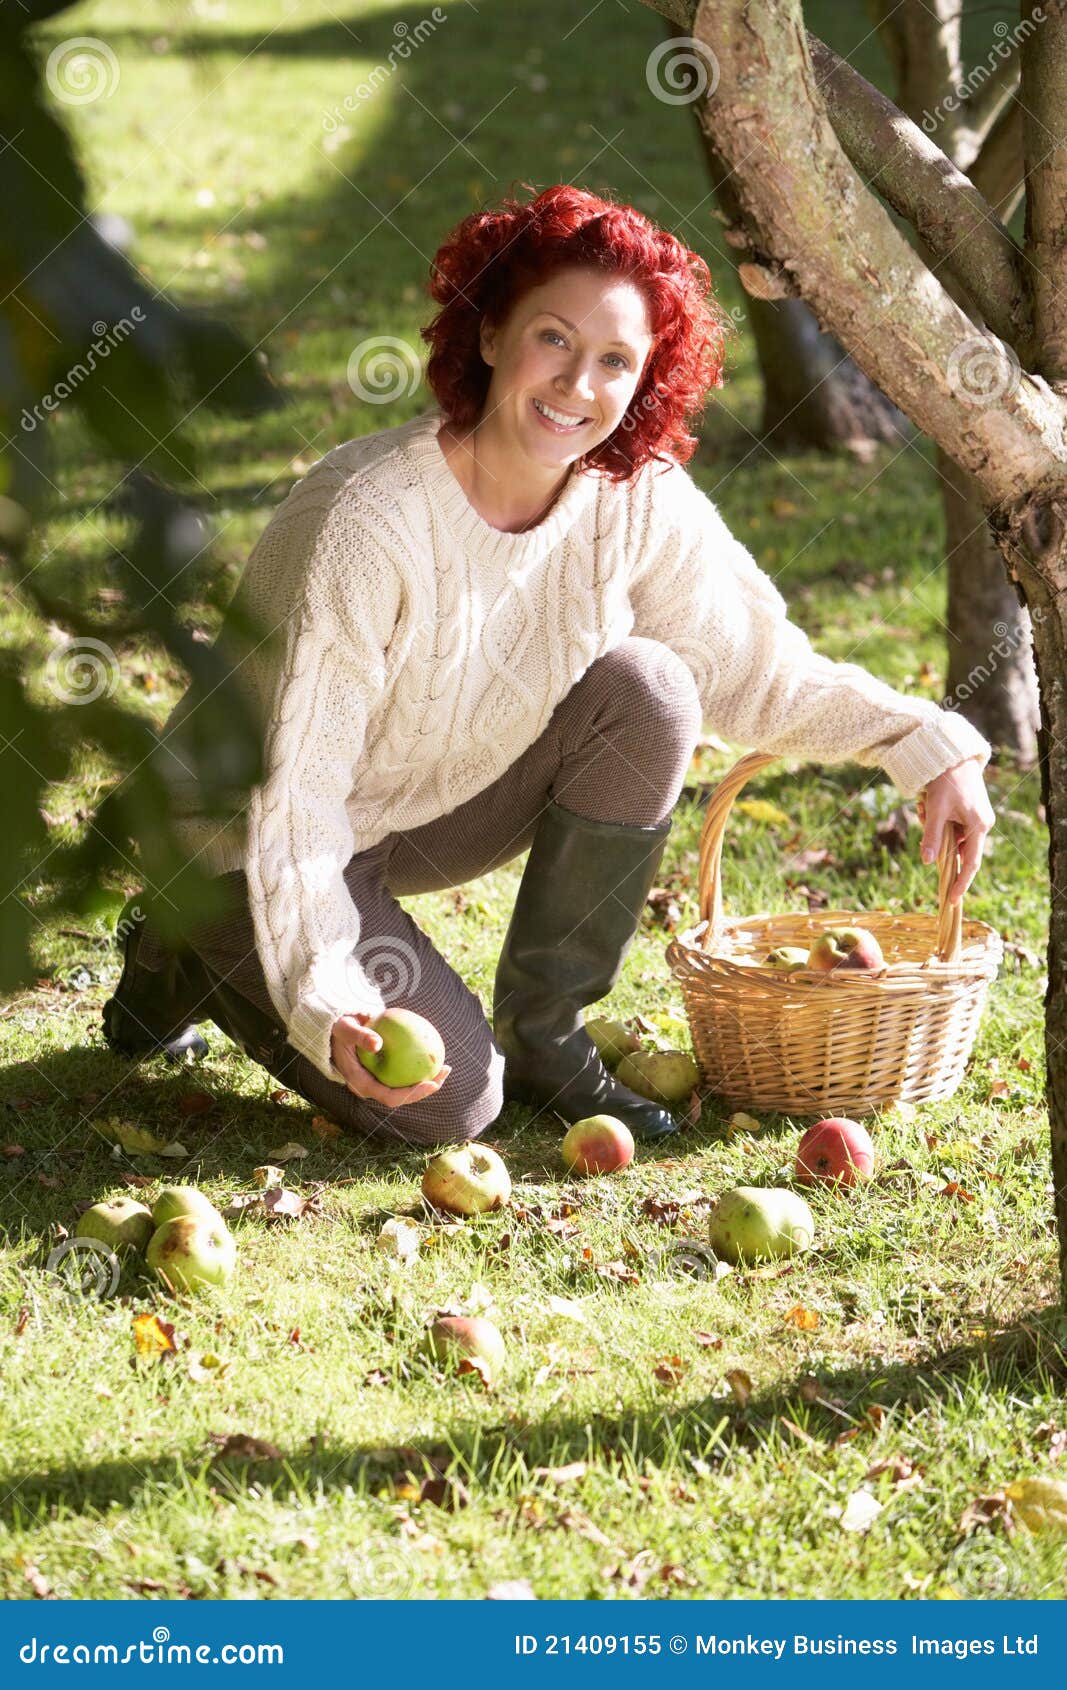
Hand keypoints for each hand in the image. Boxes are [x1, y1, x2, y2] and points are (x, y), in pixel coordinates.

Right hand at [329, 1012, 450, 1106]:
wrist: (335, 1026)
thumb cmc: (340, 1026)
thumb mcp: (345, 1028)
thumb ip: (359, 1036)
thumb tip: (377, 1045)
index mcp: (360, 1083)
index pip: (389, 1097)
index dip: (411, 1094)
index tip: (430, 1083)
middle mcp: (370, 1086)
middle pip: (402, 1095)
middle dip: (426, 1089)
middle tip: (444, 1072)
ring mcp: (377, 1080)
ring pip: (405, 1085)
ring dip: (427, 1078)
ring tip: (445, 1066)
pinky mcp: (383, 1071)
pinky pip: (404, 1070)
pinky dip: (419, 1064)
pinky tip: (435, 1052)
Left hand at [916, 756, 995, 906]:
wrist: (953, 756)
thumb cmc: (946, 781)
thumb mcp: (935, 810)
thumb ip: (932, 837)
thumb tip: (928, 862)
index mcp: (978, 826)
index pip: (971, 863)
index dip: (961, 883)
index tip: (952, 899)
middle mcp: (982, 824)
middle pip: (957, 848)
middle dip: (936, 841)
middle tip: (923, 817)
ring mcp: (976, 818)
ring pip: (950, 837)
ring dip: (933, 828)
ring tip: (924, 804)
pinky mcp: (969, 812)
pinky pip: (950, 826)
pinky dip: (936, 821)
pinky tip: (926, 804)